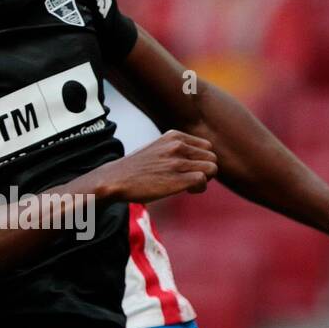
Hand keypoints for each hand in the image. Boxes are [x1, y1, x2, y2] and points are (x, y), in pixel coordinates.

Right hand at [95, 130, 218, 203]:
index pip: (207, 146)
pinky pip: (203, 180)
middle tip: (190, 179)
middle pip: (212, 157)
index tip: (189, 169)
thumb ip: (176, 148)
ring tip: (189, 185)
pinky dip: (199, 188)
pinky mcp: (176, 179)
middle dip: (206, 170)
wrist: (116, 179)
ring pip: (212, 168)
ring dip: (205, 180)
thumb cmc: (136, 168)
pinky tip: (187, 191)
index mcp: (174, 136)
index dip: (202, 160)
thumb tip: (198, 159)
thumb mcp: (157, 148)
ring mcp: (177, 162)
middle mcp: (177, 146)